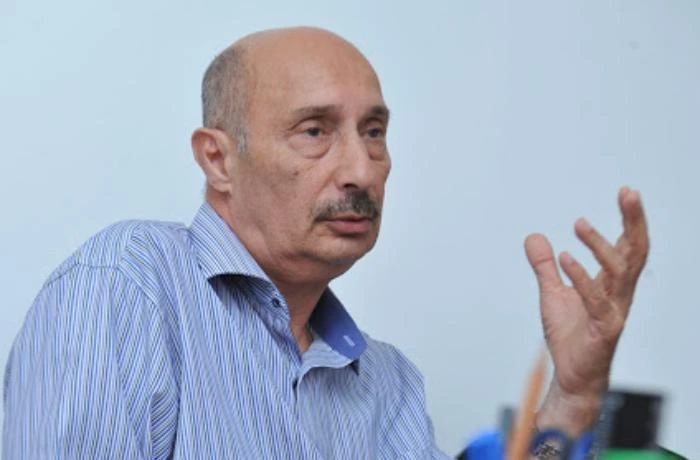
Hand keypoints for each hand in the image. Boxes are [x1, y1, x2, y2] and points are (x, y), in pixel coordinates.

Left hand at [524, 187, 648, 434]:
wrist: (572, 376)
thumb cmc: (570, 335)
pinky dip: (581, 278)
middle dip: (634, 221)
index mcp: (612, 283)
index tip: (627, 192)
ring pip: (618, 272)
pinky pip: (596, 301)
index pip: (629, 245)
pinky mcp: (603, 330)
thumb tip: (534, 236)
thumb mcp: (552, 293)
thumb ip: (545, 266)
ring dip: (600, 245)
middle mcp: (619, 293)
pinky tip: (564, 259)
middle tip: (628, 192)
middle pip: (635, 252)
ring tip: (579, 223)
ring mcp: (614, 311)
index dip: (631, 219)